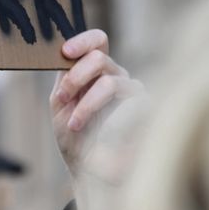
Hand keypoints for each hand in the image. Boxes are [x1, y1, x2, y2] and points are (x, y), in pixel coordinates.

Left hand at [50, 29, 142, 176]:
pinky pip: (128, 106)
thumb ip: (64, 78)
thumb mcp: (62, 105)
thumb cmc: (74, 136)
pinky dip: (105, 119)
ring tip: (75, 125)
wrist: (88, 169)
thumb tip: (62, 53)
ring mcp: (134, 92)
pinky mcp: (147, 110)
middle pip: (99, 58)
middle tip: (62, 99)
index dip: (82, 40)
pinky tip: (99, 134)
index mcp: (96, 71)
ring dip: (86, 105)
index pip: (97, 41)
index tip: (65, 52)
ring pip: (110, 82)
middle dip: (75, 78)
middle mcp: (118, 76)